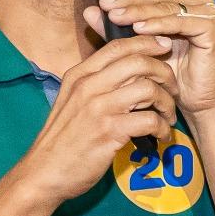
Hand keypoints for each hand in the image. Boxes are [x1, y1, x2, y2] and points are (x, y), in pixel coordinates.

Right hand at [21, 35, 178, 203]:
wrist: (43, 173)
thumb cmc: (62, 139)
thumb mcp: (72, 101)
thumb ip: (95, 84)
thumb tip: (128, 72)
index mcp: (79, 75)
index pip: (118, 46)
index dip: (146, 42)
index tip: (164, 46)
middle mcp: (88, 86)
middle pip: (138, 62)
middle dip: (164, 72)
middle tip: (172, 88)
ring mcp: (98, 108)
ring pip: (148, 88)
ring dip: (167, 102)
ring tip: (168, 116)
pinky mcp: (108, 132)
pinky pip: (149, 120)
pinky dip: (162, 127)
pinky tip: (161, 135)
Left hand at [86, 0, 214, 115]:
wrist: (196, 99)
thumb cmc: (169, 72)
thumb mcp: (137, 46)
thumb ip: (115, 28)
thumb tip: (89, 9)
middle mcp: (198, 0)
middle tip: (106, 1)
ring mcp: (208, 12)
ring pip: (167, 6)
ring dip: (139, 10)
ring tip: (116, 15)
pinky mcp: (213, 28)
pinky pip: (181, 22)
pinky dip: (158, 24)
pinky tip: (139, 28)